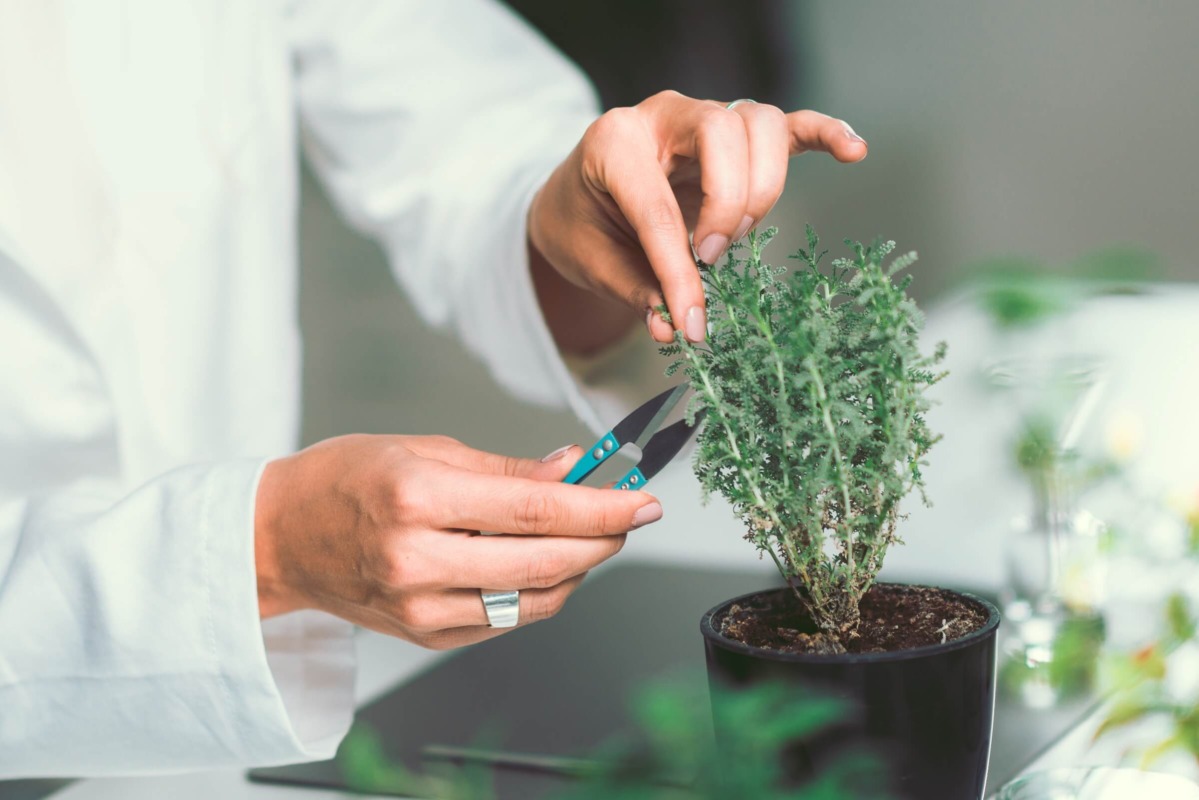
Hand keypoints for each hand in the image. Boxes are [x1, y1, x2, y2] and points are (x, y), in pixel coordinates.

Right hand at [254, 434, 660, 649]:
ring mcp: (421, 608)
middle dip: (605, 540)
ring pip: (534, 600)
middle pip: (544, 562)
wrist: (281, 538)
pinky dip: (541, 592)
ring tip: (593, 536)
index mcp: (417, 499)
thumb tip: (572, 467)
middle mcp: (417, 561)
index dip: (601, 507)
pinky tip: (549, 563)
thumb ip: (507, 469)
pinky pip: (507, 619)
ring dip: (580, 569)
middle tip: (632, 516)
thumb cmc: (345, 480)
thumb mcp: (425, 449)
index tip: (642, 499)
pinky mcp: (426, 636)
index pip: (535, 510)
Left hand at [528, 90, 866, 345]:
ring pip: (759, 124)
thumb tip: (672, 328)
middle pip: (723, 132)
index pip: (658, 206)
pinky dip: (822, 134)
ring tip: (735, 237)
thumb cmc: (581, 223)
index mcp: (613, 144)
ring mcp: (702, 116)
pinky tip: (853, 152)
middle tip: (710, 258)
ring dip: (759, 187)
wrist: (575, 193)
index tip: (692, 323)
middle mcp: (661, 116)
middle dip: (728, 205)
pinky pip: (788, 123)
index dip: (679, 272)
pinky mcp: (734, 133)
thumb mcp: (591, 262)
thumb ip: (635, 291)